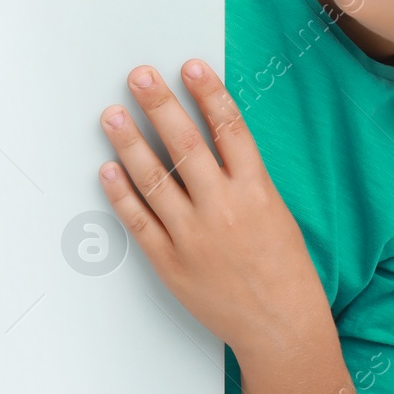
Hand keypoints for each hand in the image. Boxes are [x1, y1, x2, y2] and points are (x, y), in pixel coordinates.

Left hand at [97, 60, 324, 352]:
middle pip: (185, 145)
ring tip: (112, 114)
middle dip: (159, 105)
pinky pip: (139, 222)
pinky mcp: (170, 263)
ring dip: (130, 143)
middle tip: (139, 76)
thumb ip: (244, 177)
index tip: (189, 66)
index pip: (229, 128)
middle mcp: (223, 209)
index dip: (208, 93)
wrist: (281, 327)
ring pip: (154, 179)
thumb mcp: (276, 211)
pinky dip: (121, 194)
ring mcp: (193, 237)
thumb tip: (209, 137)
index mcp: (256, 191)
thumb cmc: (284, 269)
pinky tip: (108, 170)